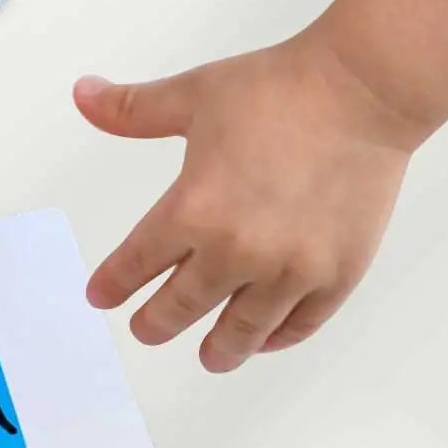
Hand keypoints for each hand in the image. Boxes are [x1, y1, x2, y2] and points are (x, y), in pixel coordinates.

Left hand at [77, 36, 422, 371]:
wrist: (365, 92)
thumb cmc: (283, 90)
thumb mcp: (195, 95)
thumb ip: (133, 110)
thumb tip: (82, 94)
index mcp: (194, 210)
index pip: (137, 264)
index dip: (113, 284)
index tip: (102, 297)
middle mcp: (238, 252)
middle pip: (180, 309)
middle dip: (155, 324)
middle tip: (147, 329)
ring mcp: (290, 271)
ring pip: (241, 333)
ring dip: (219, 350)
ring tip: (210, 357)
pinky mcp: (334, 277)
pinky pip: (297, 326)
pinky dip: (275, 339)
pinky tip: (263, 339)